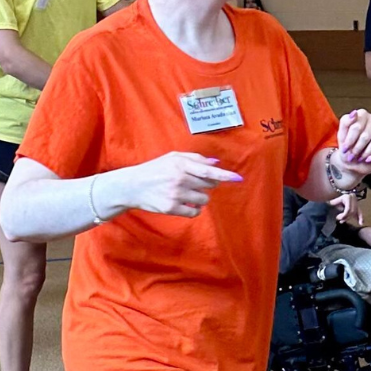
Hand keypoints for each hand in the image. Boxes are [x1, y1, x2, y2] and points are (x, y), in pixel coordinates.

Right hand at [117, 152, 242, 218]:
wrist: (132, 186)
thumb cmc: (155, 169)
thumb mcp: (172, 157)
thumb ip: (195, 159)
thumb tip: (216, 164)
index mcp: (180, 163)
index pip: (208, 170)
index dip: (224, 175)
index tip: (238, 178)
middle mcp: (179, 179)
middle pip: (209, 186)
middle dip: (206, 185)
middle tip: (192, 182)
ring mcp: (175, 194)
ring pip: (203, 200)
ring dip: (199, 198)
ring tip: (185, 193)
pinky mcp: (171, 208)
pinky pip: (194, 212)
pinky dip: (193, 209)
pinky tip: (182, 203)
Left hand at [332, 109, 370, 182]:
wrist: (354, 161)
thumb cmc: (348, 146)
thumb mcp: (341, 135)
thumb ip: (345, 122)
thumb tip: (354, 113)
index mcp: (362, 114)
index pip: (356, 127)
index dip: (350, 141)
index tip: (345, 149)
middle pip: (365, 136)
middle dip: (357, 149)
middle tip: (352, 156)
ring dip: (366, 154)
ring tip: (360, 157)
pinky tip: (369, 159)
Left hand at [332, 192, 361, 224]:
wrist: (344, 192)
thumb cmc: (338, 197)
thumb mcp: (335, 199)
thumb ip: (333, 203)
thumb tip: (327, 205)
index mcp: (348, 198)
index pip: (348, 209)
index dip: (344, 215)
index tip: (337, 217)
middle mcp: (354, 200)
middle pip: (352, 212)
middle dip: (346, 217)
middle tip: (340, 220)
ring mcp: (357, 203)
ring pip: (355, 213)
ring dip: (350, 218)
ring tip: (343, 221)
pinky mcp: (358, 206)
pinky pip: (360, 213)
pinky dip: (361, 218)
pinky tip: (361, 223)